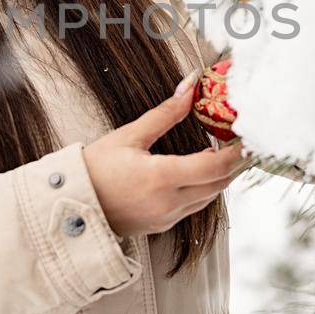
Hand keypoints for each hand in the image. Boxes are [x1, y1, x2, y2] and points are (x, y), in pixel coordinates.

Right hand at [81, 69, 248, 237]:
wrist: (68, 206)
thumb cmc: (93, 168)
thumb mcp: (128, 136)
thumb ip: (164, 114)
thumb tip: (189, 87)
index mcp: (161, 178)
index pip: (214, 165)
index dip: (236, 152)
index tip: (246, 137)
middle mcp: (168, 203)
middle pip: (218, 184)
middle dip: (233, 164)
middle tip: (241, 143)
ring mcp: (165, 218)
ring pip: (208, 198)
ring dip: (218, 178)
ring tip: (221, 154)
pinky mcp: (160, 226)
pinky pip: (192, 208)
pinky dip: (202, 190)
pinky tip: (196, 173)